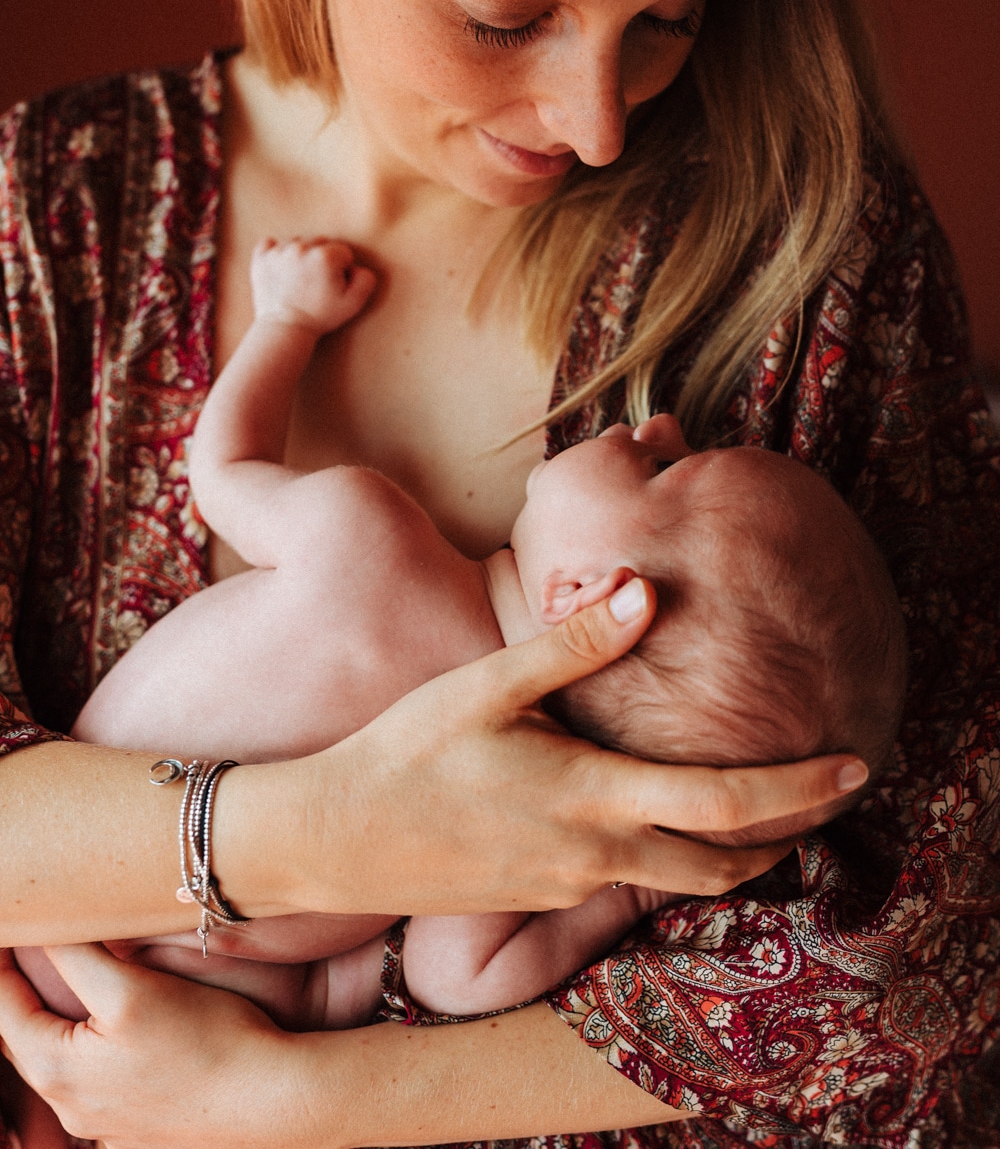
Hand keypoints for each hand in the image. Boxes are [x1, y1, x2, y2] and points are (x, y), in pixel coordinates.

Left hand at [0, 945, 294, 1148]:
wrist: (267, 1099)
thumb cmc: (204, 1039)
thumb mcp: (130, 988)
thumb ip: (77, 957)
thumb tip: (43, 929)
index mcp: (57, 1069)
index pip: (3, 1007)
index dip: (0, 961)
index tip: (9, 922)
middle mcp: (71, 1105)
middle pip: (25, 1039)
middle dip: (20, 993)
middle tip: (24, 950)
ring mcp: (103, 1125)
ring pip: (60, 1063)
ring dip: (52, 1024)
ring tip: (60, 984)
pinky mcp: (135, 1129)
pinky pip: (94, 1084)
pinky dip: (87, 1052)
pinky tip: (109, 1033)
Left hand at [249, 237, 375, 331]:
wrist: (285, 328)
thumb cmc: (321, 316)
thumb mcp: (354, 303)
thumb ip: (366, 279)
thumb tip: (356, 266)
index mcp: (326, 256)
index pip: (343, 252)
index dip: (342, 270)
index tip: (333, 286)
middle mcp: (301, 248)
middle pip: (321, 243)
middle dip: (323, 260)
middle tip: (317, 283)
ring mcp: (279, 251)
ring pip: (298, 243)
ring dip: (301, 256)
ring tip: (299, 279)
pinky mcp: (261, 257)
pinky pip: (270, 243)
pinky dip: (276, 253)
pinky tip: (282, 269)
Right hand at [258, 578, 866, 914]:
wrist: (335, 837)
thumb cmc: (406, 753)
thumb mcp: (485, 687)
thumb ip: (570, 644)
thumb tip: (644, 589)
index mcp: (589, 798)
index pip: (723, 806)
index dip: (797, 791)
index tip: (853, 769)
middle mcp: (592, 853)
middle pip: (720, 863)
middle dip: (786, 834)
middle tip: (826, 796)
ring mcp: (568, 883)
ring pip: (681, 882)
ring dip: (738, 854)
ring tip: (769, 817)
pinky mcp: (543, 894)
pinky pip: (635, 886)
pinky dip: (680, 861)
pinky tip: (671, 824)